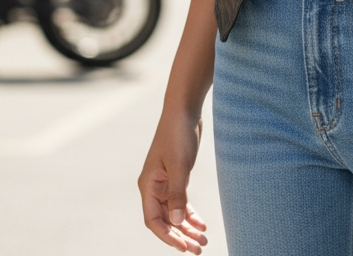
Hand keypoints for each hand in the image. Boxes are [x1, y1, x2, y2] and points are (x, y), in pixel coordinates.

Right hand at [138, 110, 209, 252]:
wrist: (184, 110)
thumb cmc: (178, 134)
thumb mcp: (180, 165)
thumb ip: (178, 194)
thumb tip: (177, 222)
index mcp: (148, 186)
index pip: (154, 220)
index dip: (168, 236)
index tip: (183, 247)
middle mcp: (154, 187)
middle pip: (165, 220)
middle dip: (181, 236)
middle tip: (198, 249)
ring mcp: (165, 182)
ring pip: (175, 212)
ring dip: (187, 227)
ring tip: (203, 240)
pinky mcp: (177, 176)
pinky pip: (182, 201)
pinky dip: (191, 213)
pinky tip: (202, 223)